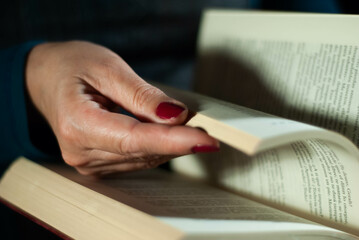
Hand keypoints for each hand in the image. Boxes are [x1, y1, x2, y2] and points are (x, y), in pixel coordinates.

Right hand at [25, 41, 218, 175]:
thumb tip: (175, 116)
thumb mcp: (108, 68)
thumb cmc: (73, 67)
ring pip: (143, 159)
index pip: (134, 139)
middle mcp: (81, 152)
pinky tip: (166, 135)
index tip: (205, 140)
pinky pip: (137, 160)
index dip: (173, 141)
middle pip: (142, 152)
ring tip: (185, 126)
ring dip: (169, 144)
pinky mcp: (99, 166)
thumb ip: (142, 95)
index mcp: (77, 124)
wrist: (48, 81)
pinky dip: (157, 148)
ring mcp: (89, 163)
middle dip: (178, 140)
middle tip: (206, 128)